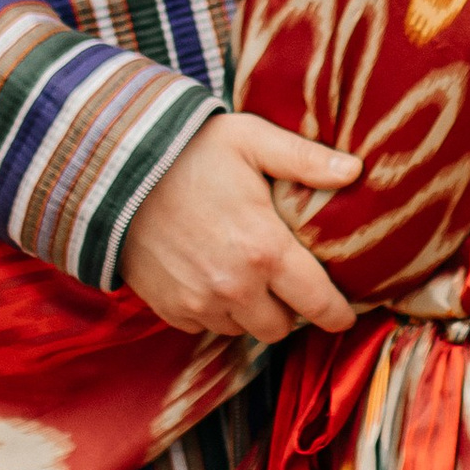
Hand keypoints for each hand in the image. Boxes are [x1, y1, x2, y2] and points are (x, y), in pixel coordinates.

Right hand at [122, 113, 362, 341]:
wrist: (114, 172)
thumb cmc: (189, 152)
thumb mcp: (251, 140)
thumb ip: (306, 159)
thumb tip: (355, 171)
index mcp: (265, 250)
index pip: (317, 303)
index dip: (337, 313)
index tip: (345, 314)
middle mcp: (235, 287)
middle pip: (280, 327)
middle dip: (290, 310)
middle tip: (288, 283)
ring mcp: (199, 303)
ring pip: (243, 329)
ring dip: (252, 312)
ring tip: (249, 277)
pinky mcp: (170, 309)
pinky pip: (206, 326)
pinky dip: (215, 311)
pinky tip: (213, 277)